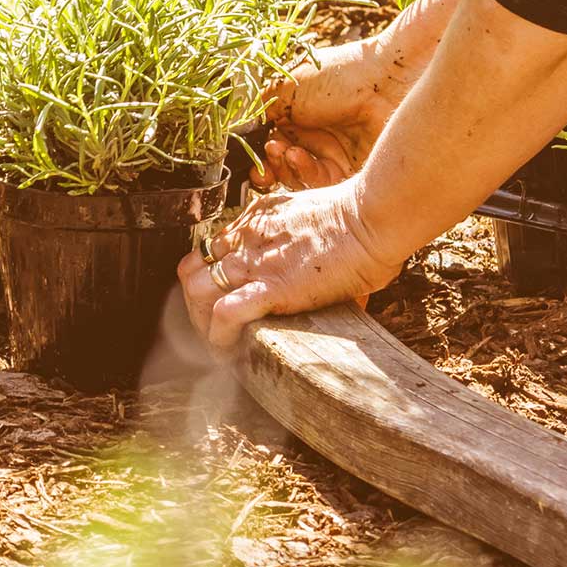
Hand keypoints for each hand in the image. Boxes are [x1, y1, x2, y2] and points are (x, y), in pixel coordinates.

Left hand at [176, 181, 401, 351]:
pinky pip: (223, 315)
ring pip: (197, 292)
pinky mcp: (269, 287)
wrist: (373, 220)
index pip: (210, 251)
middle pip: (193, 272)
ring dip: (202, 322)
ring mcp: (254, 263)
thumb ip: (300, 235)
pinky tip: (231, 351)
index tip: (224, 298)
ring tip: (221, 342)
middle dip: (197, 304)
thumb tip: (311, 262)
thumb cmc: (362, 219)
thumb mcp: (314, 216)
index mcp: (255, 219)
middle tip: (215, 326)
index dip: (211, 279)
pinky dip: (220, 336)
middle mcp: (246, 239)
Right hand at [250, 38, 423, 191]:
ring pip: (300, 180)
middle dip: (270, 166)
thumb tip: (236, 133)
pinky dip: (305, 174)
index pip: (272, 147)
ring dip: (286, 168)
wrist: (386, 80)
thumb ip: (258, 112)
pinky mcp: (352, 174)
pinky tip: (298, 157)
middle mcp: (316, 140)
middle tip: (269, 153)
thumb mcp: (286, 88)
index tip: (250, 159)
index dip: (259, 156)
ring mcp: (335, 158)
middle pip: (284, 169)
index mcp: (299, 117)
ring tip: (285, 151)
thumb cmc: (337, 75)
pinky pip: (322, 187)